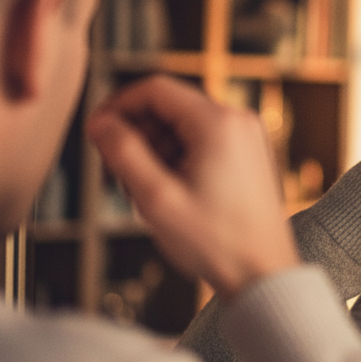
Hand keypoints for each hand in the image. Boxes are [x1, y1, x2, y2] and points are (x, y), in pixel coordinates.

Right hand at [87, 75, 298, 301]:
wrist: (264, 272)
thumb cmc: (217, 242)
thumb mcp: (156, 198)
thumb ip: (123, 153)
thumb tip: (100, 123)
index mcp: (218, 123)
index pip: (155, 88)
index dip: (117, 106)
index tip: (97, 132)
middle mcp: (238, 120)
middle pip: (170, 106)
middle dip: (137, 133)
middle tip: (116, 172)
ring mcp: (247, 136)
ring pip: (184, 125)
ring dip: (156, 149)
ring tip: (144, 191)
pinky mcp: (249, 153)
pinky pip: (203, 141)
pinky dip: (179, 158)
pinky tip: (169, 192)